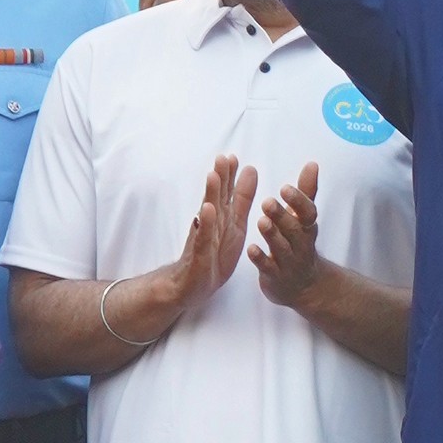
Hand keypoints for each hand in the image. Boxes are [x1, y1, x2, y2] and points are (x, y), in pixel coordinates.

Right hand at [167, 155, 258, 315]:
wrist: (192, 286)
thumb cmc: (214, 254)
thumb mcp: (234, 225)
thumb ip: (242, 199)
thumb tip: (250, 170)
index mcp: (223, 218)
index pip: (226, 193)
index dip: (230, 176)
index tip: (233, 157)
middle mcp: (211, 225)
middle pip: (216, 198)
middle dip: (220, 178)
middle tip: (224, 158)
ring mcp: (204, 239)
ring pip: (208, 214)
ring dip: (210, 195)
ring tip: (214, 176)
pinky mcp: (200, 255)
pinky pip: (203, 238)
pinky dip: (206, 224)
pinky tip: (207, 211)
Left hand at [252, 162, 324, 312]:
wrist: (305, 286)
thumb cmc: (299, 244)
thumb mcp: (304, 219)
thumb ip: (305, 192)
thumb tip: (312, 164)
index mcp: (307, 227)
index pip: (308, 213)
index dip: (298, 201)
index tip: (285, 188)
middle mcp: (300, 244)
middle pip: (294, 229)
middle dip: (281, 215)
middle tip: (267, 201)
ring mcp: (288, 262)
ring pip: (281, 248)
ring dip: (272, 235)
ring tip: (261, 221)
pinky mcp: (275, 277)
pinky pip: (268, 268)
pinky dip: (261, 259)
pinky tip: (251, 249)